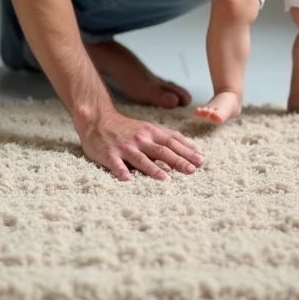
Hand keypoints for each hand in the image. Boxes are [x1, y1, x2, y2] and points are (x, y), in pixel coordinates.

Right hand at [75, 109, 203, 181]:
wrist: (97, 119)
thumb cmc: (126, 128)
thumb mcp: (147, 128)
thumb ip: (165, 138)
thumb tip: (190, 150)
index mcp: (151, 132)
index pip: (173, 141)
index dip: (188, 150)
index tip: (201, 160)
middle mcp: (140, 138)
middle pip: (162, 150)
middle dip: (178, 160)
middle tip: (192, 170)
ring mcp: (125, 147)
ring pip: (141, 159)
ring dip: (154, 169)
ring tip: (165, 179)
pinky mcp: (109, 154)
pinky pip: (117, 165)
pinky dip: (122, 172)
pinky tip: (128, 181)